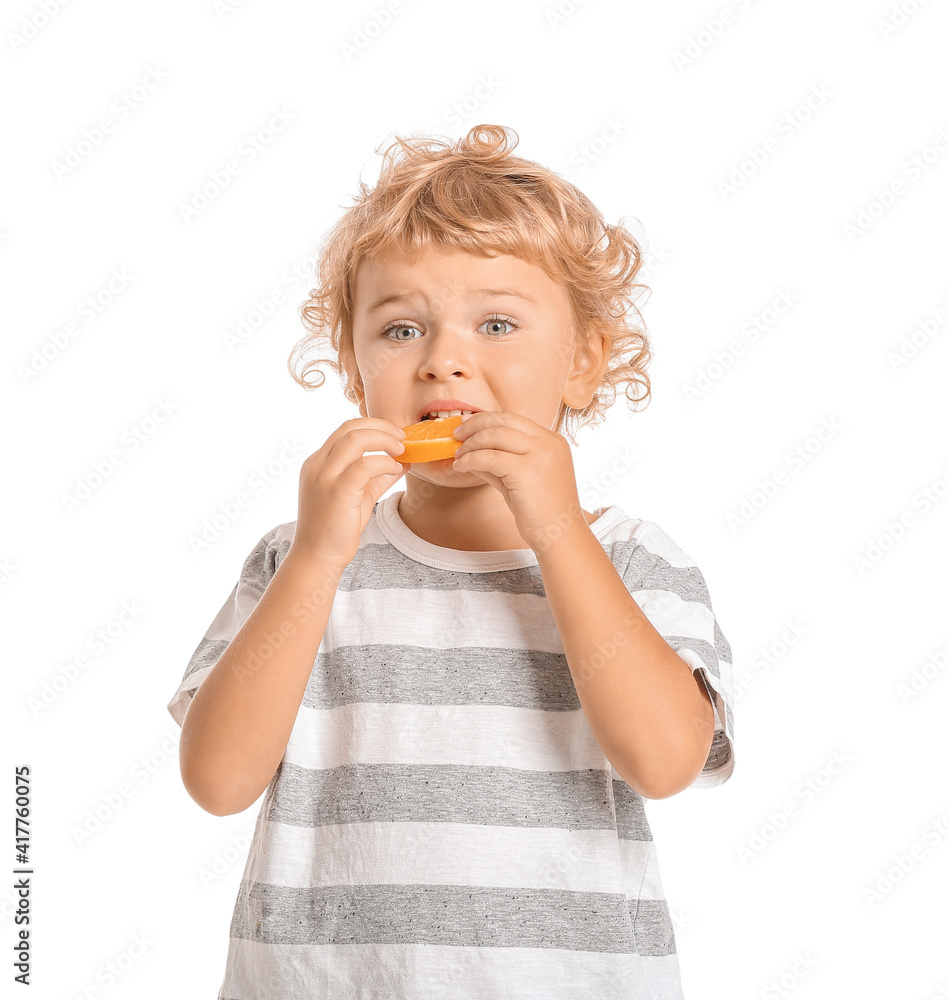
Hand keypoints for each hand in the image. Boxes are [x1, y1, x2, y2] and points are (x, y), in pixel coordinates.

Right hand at [288, 418, 408, 571]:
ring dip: (384, 440)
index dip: (373, 426)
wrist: (317, 557)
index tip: (394, 435)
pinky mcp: (337, 492)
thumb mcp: (359, 496)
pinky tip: (395, 469)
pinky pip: (364, 465)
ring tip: (401, 450)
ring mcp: (324, 477)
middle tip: (402, 438)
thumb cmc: (336, 529)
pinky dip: (384, 462)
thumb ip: (377, 478)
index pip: (345, 430)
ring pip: (355, 439)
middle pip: (350, 427)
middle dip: (381, 427)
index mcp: (318, 462)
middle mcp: (317, 465)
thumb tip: (403, 462)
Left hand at [450, 410, 587, 550]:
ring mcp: (540, 454)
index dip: (487, 419)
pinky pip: (489, 457)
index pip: (515, 419)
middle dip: (476, 424)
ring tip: (458, 455)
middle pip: (505, 420)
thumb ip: (499, 464)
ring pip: (495, 435)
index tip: (468, 425)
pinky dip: (471, 460)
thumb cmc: (542, 512)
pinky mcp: (527, 470)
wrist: (560, 536)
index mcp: (552, 441)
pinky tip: (460, 466)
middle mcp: (548, 443)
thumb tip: (471, 454)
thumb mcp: (520, 480)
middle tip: (457, 434)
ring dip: (471, 443)